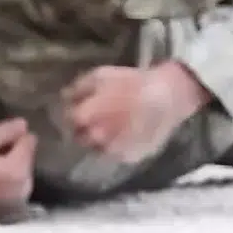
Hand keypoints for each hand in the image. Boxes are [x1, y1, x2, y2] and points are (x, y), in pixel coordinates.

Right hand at [0, 117, 37, 218]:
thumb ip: (1, 133)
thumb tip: (23, 124)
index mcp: (18, 169)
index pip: (29, 140)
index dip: (13, 137)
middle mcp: (27, 183)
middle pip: (28, 154)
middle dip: (12, 151)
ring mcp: (24, 195)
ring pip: (24, 167)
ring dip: (11, 164)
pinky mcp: (19, 203)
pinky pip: (20, 181)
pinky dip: (10, 177)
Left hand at [64, 63, 210, 162]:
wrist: (167, 95)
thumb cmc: (133, 82)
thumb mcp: (102, 75)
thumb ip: (79, 87)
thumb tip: (64, 97)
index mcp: (85, 117)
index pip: (68, 121)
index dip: (74, 114)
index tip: (81, 109)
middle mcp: (95, 138)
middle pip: (80, 138)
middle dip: (84, 130)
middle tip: (96, 119)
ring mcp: (113, 151)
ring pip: (98, 149)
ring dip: (100, 141)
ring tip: (112, 128)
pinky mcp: (130, 158)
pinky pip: (117, 155)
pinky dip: (118, 147)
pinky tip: (127, 134)